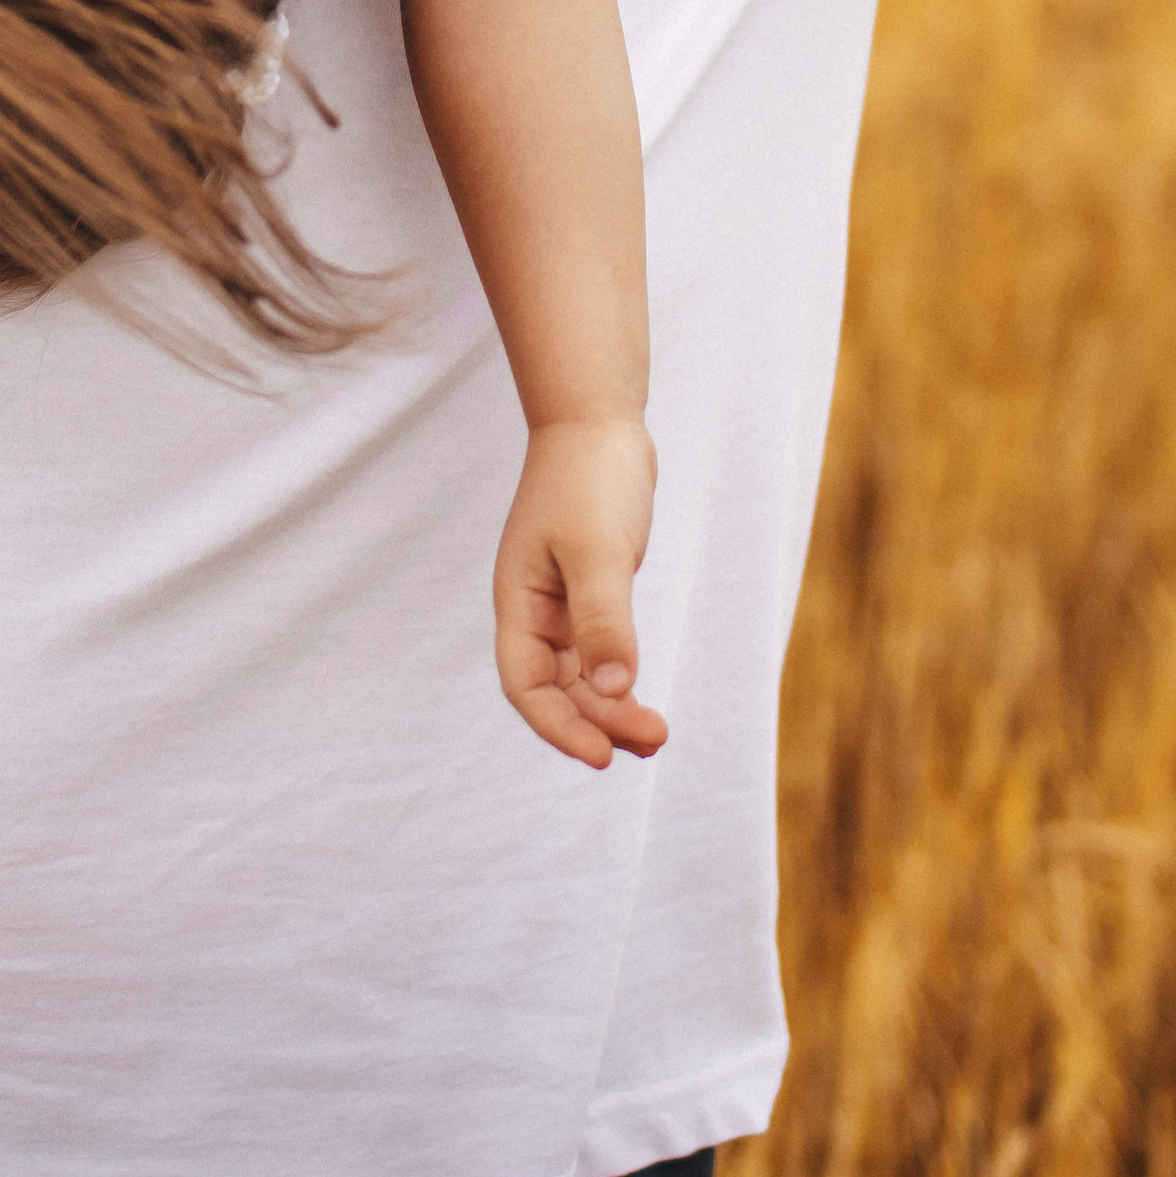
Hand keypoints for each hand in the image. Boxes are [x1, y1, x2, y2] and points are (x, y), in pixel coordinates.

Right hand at [493, 421, 666, 769]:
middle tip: (654, 740)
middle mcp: (533, 610)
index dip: (559, 726)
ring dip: (611, 707)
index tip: (603, 756)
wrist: (597, 421)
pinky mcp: (588, 591)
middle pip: (555, 689)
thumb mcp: (598, 551)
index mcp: (519, 601)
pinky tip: (641, 695)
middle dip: (598, 722)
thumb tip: (614, 688)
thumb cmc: (590, 478)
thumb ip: (604, 619)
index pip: (526, 685)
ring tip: (656, 735)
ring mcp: (559, 602)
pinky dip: (617, 678)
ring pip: (578, 675)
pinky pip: (597, 651)